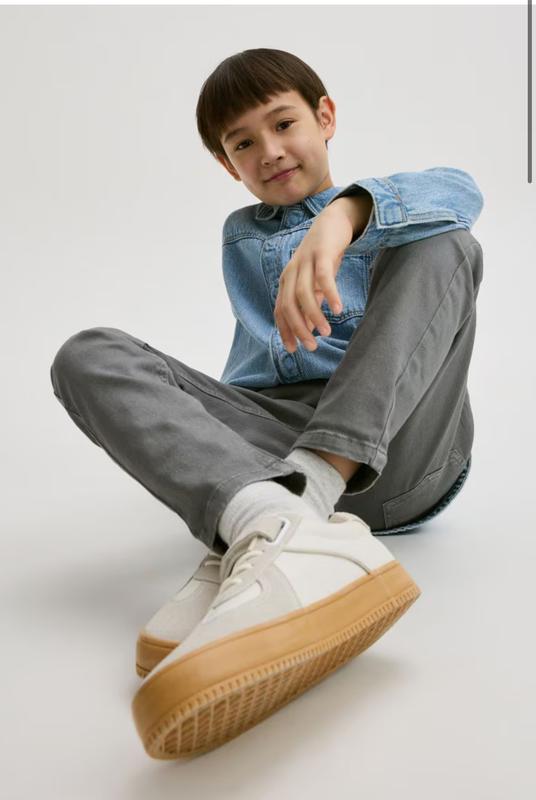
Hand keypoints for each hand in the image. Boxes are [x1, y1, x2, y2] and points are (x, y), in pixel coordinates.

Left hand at [274, 195, 371, 351]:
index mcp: (287, 281)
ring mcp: (305, 262)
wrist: (334, 220)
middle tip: (312, 346)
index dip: (286, 331)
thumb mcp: (314, 283)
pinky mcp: (322, 253)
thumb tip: (310, 329)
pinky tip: (338, 310)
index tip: (294, 350)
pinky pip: (324, 278)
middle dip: (298, 329)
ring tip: (327, 332)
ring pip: (304, 294)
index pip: (281, 310)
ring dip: (314, 316)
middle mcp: (292, 272)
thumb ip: (310, 304)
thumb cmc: (323, 257)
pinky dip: (330, 295)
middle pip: (289, 305)